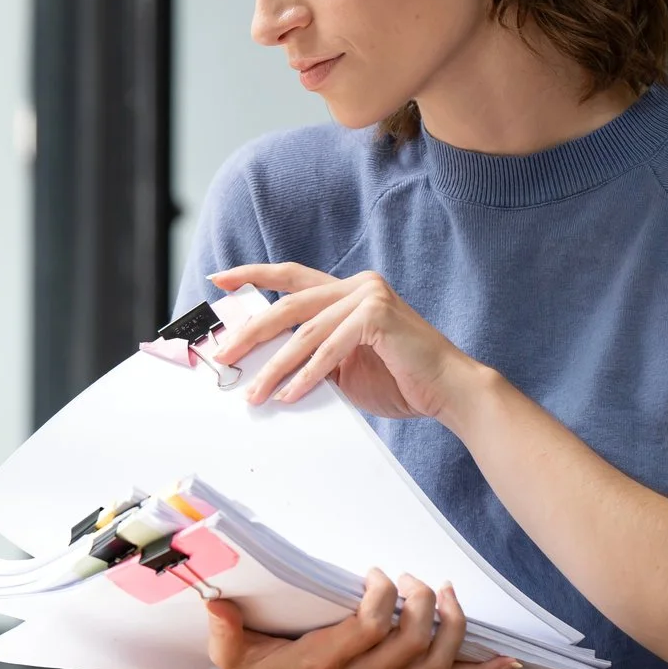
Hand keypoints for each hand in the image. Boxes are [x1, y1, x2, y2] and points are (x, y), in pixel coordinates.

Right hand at [198, 569, 519, 668]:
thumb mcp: (230, 659)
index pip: (372, 627)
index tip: (374, 574)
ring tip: (449, 594)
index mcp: (324, 664)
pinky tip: (505, 663)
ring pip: (435, 663)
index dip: (382, 594)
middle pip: (413, 641)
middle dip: (422, 602)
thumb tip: (215, 605)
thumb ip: (225, 633)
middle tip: (411, 579)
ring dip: (454, 627)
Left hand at [207, 264, 490, 420]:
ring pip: (305, 331)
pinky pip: (330, 348)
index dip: (253, 275)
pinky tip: (291, 394)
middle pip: (289, 305)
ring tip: (255, 393)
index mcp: (348, 291)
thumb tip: (265, 366)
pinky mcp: (378, 315)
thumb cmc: (399, 380)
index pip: (291, 278)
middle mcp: (357, 285)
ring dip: (276, 366)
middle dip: (251, 332)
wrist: (448, 391)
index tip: (219, 280)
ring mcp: (369, 296)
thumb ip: (312, 355)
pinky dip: (307, 374)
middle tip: (225, 355)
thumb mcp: (343, 366)